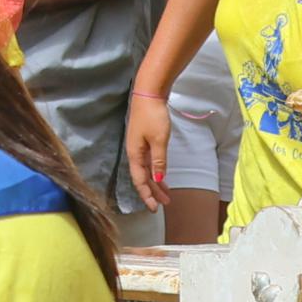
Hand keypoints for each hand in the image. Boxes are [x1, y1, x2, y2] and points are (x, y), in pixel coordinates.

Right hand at [124, 88, 176, 210]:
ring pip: (146, 169)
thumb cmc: (153, 116)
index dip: (147, 195)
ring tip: (166, 194)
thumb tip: (157, 180)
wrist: (148, 93)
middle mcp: (134, 152)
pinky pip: (149, 161)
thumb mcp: (158, 140)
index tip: (155, 208)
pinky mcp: (144, 139)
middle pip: (143, 177)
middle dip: (153, 191)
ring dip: (156, 182)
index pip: (139, 180)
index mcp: (135, 154)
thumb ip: (158, 161)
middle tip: (164, 204)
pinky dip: (156, 170)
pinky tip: (162, 175)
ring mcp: (138, 145)